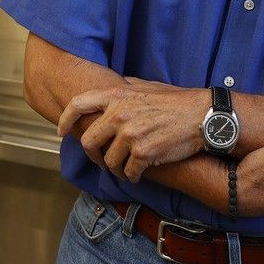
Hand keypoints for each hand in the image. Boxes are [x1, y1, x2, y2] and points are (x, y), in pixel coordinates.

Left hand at [58, 78, 210, 181]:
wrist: (202, 116)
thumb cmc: (176, 101)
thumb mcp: (145, 86)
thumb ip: (123, 90)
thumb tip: (109, 91)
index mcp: (117, 96)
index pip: (78, 104)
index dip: (65, 119)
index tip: (61, 131)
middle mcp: (119, 114)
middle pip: (88, 141)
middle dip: (94, 154)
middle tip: (102, 160)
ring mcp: (130, 135)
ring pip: (108, 162)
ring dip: (116, 168)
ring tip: (126, 168)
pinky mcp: (143, 154)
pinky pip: (128, 172)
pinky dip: (133, 176)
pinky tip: (140, 173)